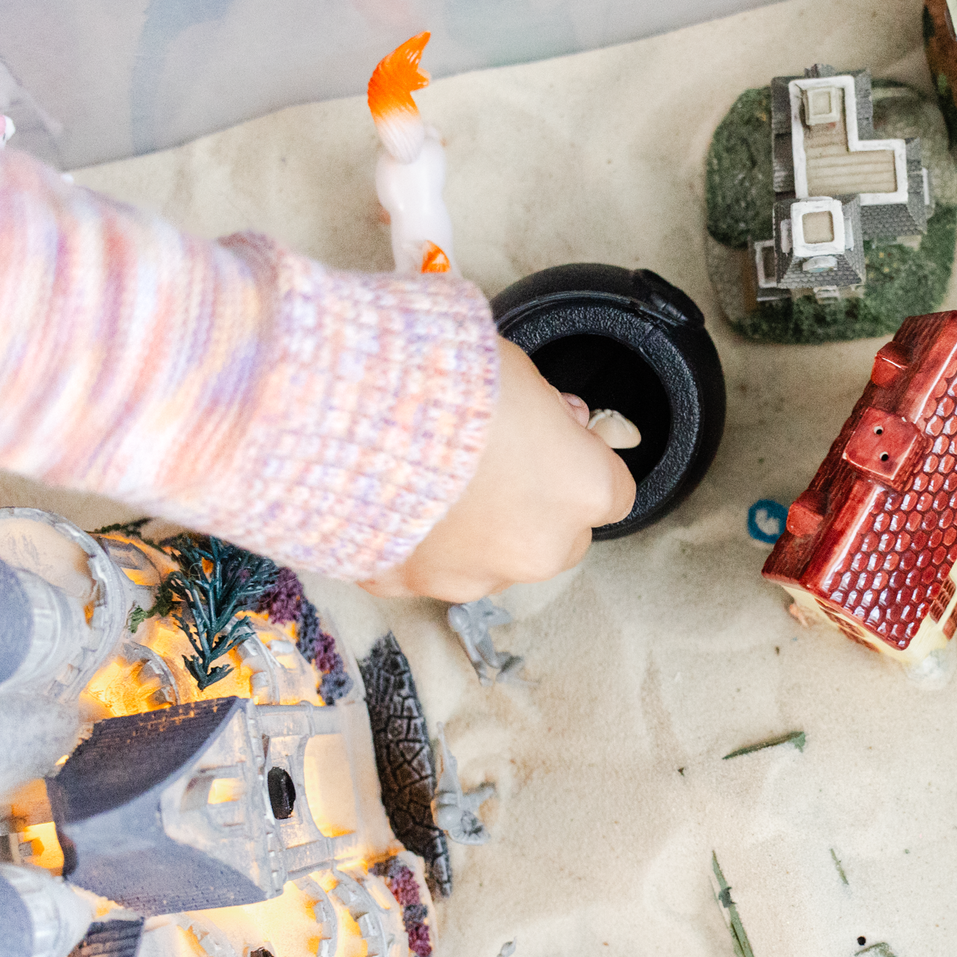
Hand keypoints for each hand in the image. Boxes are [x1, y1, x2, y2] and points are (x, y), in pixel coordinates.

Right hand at [363, 339, 635, 601]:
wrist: (342, 410)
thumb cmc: (437, 380)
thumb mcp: (517, 369)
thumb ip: (547, 409)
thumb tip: (557, 420)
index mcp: (583, 491)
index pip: (613, 493)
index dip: (580, 465)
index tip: (556, 445)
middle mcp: (538, 547)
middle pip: (558, 538)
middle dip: (533, 506)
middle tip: (493, 460)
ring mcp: (473, 576)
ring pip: (491, 560)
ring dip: (474, 529)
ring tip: (432, 473)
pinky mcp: (409, 586)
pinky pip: (423, 565)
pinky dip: (414, 539)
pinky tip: (392, 494)